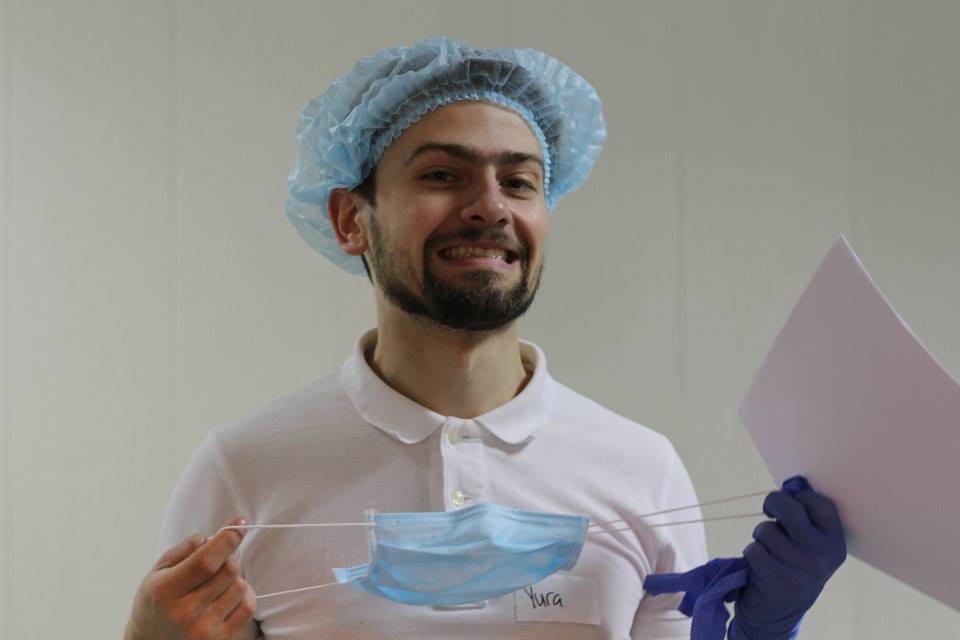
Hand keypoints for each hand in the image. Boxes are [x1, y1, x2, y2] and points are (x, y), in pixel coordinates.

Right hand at [124, 517, 256, 639]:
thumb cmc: (156, 601)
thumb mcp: (158, 571)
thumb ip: (184, 549)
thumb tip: (216, 534)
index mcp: (165, 591)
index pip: (206, 561)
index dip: (228, 539)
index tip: (240, 523)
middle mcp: (184, 613)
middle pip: (229, 570)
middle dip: (227, 558)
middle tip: (215, 563)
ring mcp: (203, 630)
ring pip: (240, 586)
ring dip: (234, 578)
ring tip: (217, 584)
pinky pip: (248, 607)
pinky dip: (244, 595)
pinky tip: (228, 596)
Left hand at [728, 481, 845, 639]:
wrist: (778, 613)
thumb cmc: (792, 567)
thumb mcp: (810, 547)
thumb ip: (806, 519)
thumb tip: (791, 483)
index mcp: (835, 544)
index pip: (821, 504)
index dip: (801, 497)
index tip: (794, 503)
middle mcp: (822, 555)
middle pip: (789, 508)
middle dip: (773, 503)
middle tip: (769, 510)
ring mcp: (800, 568)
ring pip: (766, 529)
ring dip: (760, 536)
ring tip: (768, 548)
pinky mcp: (777, 578)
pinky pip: (754, 549)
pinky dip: (752, 553)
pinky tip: (760, 565)